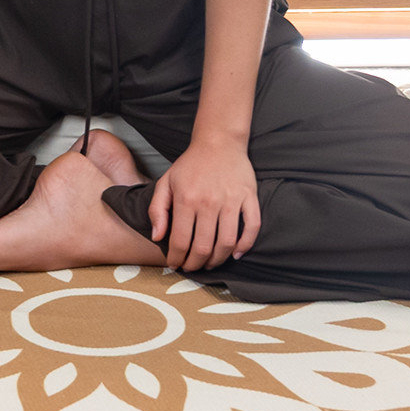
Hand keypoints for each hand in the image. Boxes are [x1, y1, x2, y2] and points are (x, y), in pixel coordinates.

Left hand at [148, 137, 260, 271]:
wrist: (218, 141)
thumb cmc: (190, 165)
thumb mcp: (166, 182)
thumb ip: (157, 209)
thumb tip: (158, 238)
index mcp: (186, 199)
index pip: (181, 241)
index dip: (177, 258)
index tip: (175, 265)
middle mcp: (209, 202)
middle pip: (203, 247)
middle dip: (195, 264)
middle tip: (191, 268)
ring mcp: (231, 200)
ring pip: (226, 243)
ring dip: (217, 260)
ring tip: (209, 264)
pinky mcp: (249, 197)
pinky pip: (252, 227)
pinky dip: (245, 245)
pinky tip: (235, 254)